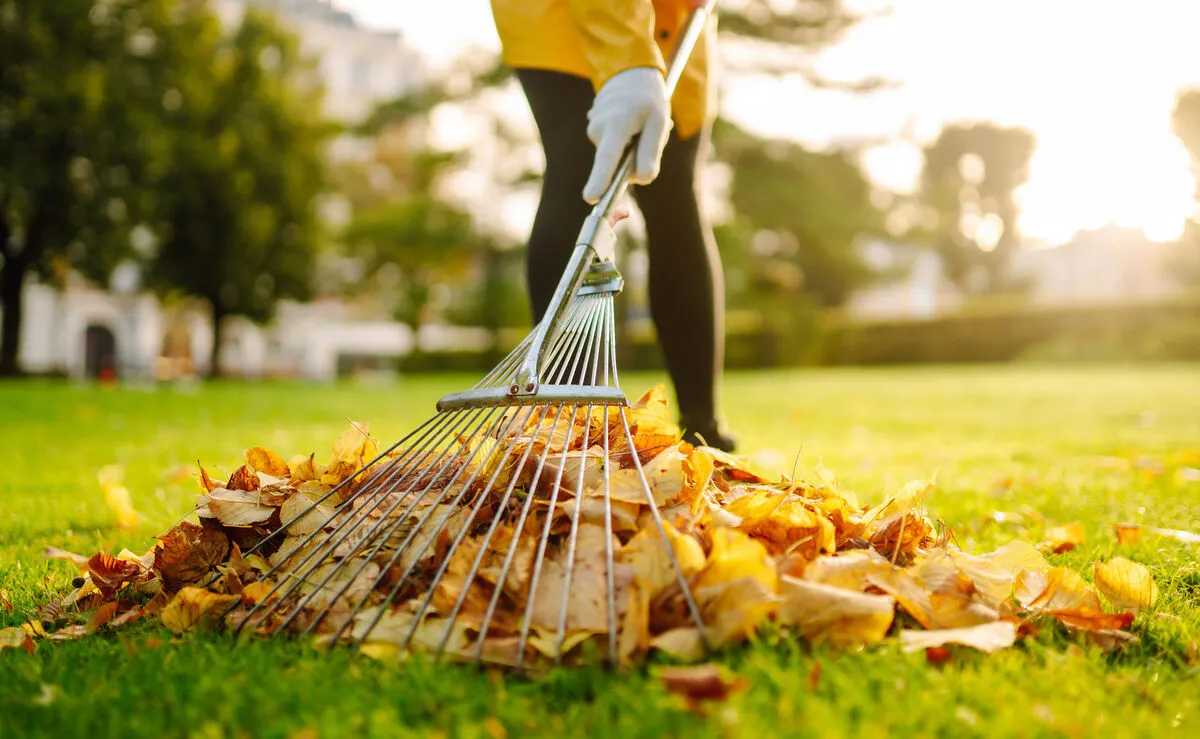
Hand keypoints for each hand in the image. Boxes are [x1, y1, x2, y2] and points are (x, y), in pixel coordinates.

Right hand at [582, 67, 671, 203]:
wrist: (629, 72)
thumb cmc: (648, 97)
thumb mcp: (659, 121)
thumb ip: (651, 151)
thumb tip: (641, 180)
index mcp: (616, 125)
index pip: (607, 158)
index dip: (600, 179)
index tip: (592, 197)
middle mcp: (599, 128)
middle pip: (616, 162)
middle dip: (634, 158)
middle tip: (648, 131)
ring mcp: (593, 127)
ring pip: (615, 153)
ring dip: (630, 146)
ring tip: (639, 122)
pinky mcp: (593, 128)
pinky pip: (612, 145)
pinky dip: (623, 139)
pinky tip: (629, 120)